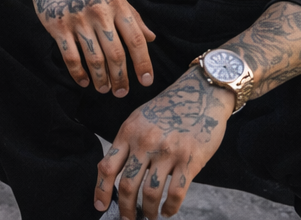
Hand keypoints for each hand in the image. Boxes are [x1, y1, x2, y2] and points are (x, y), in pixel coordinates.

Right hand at [30, 0, 155, 96]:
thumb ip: (133, 16)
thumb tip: (152, 39)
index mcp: (117, 5)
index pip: (135, 40)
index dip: (143, 63)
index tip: (146, 81)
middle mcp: (99, 13)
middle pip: (115, 54)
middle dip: (120, 78)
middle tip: (122, 93)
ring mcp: (78, 20)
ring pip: (94, 59)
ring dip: (101, 79)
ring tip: (104, 89)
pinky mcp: (58, 27)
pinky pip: (71, 57)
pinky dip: (78, 73)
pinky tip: (84, 81)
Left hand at [96, 69, 231, 216]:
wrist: (200, 94)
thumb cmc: (168, 109)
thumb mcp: (139, 119)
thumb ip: (128, 143)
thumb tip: (117, 175)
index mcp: (128, 132)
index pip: (107, 167)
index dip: (101, 191)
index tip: (100, 207)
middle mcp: (145, 142)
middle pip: (127, 185)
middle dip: (126, 208)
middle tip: (128, 219)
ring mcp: (168, 152)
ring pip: (150, 193)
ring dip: (148, 211)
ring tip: (149, 217)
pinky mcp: (190, 160)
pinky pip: (176, 193)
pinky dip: (170, 208)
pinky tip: (168, 212)